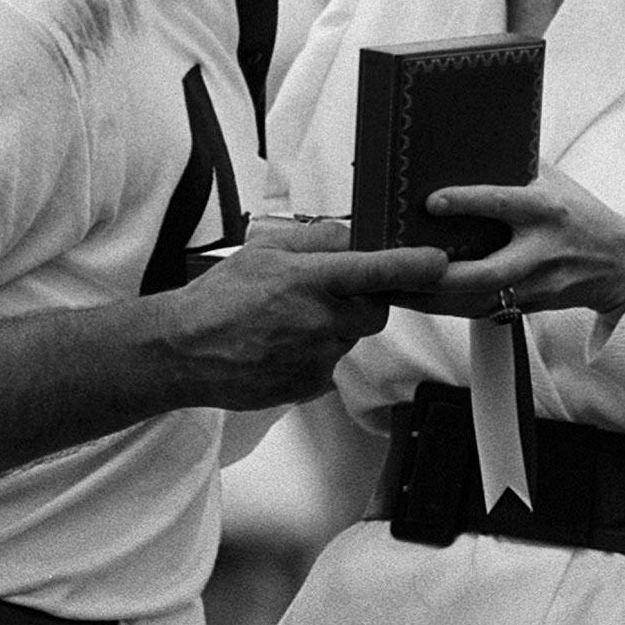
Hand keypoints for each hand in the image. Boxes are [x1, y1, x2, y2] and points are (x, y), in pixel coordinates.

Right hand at [170, 221, 445, 409]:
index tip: (439, 262)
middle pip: (375, 311)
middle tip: (331, 292)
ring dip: (335, 327)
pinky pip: (329, 365)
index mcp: (309, 281)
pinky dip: (316, 354)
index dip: (414, 266)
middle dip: (366, 300)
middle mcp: (319, 321)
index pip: (377, 270)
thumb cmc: (219, 297)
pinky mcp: (309, 386)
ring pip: (350, 338)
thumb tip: (352, 238)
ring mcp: (316, 359)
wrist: (185, 352)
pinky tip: (282, 346)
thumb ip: (314, 240)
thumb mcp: (264, 249)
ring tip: (290, 321)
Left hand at [390, 164, 624, 319]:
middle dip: (440, 273)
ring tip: (388, 288)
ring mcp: (535, 285)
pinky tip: (411, 299)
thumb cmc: (578, 211)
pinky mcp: (527, 307)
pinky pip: (479, 310)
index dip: (467, 202)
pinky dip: (443, 307)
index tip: (431, 202)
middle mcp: (541, 251)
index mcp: (547, 210)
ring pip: (476, 300)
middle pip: (488, 272)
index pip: (503, 204)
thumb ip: (514, 165)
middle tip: (398, 264)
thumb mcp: (554, 179)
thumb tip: (462, 143)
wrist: (619, 262)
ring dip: (430, 298)